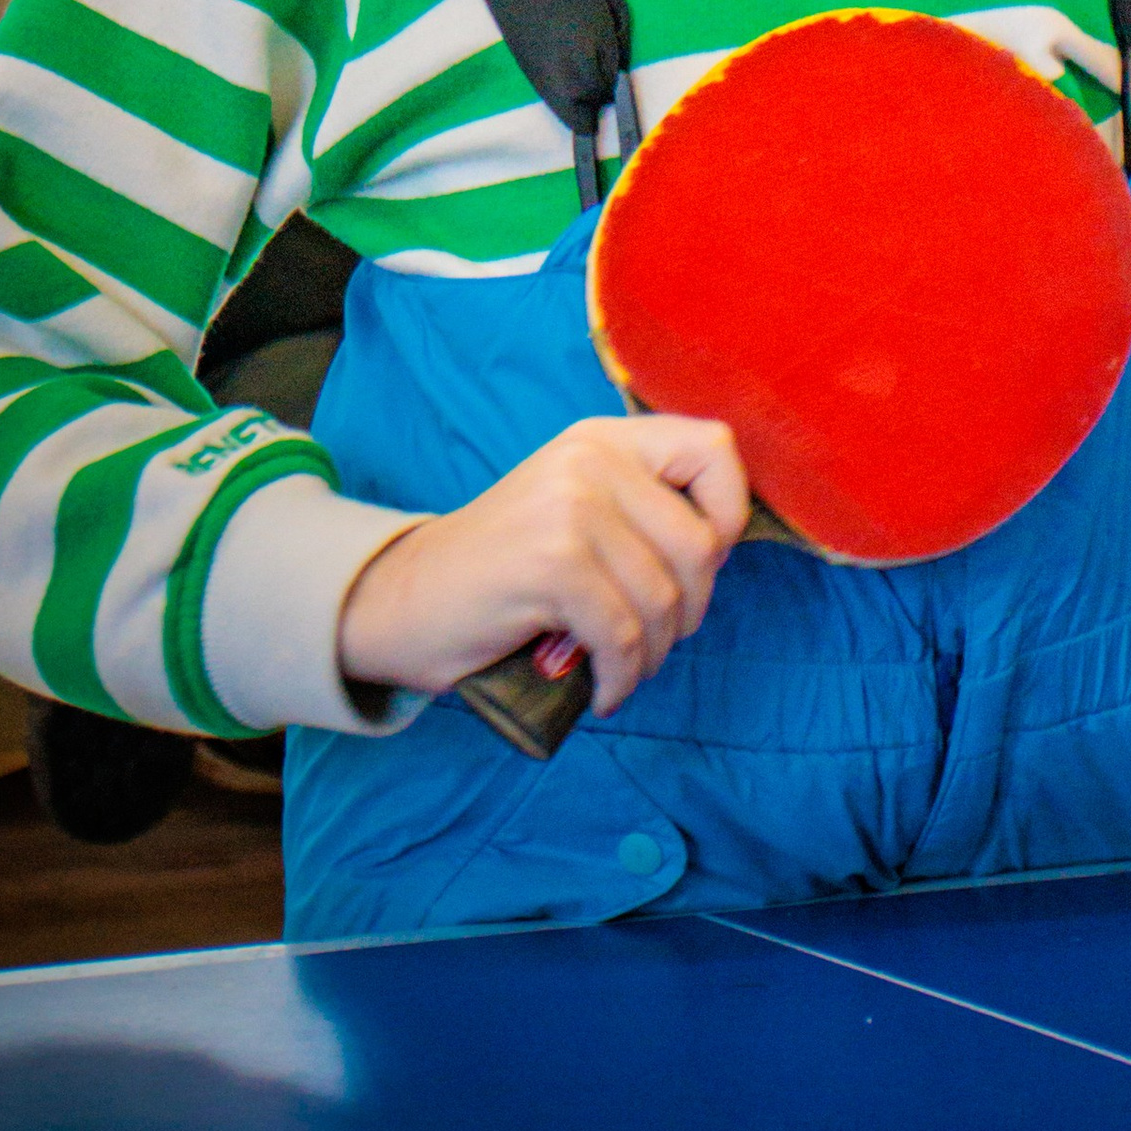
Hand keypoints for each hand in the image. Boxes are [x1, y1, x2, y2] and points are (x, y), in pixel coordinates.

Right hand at [336, 411, 750, 712]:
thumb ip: (642, 507)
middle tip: (647, 639)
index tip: (696, 565)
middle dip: (689, 611)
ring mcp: (571, 508)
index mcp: (605, 439)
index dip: (728, 514)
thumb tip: (727, 545)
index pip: (715, 450)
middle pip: (702, 544)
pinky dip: (621, 678)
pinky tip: (602, 691)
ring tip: (618, 668)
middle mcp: (592, 459)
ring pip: (665, 599)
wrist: (402, 602)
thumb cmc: (502, 571)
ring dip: (652, 655)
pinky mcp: (552, 564)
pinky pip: (624, 637)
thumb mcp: (575, 509)